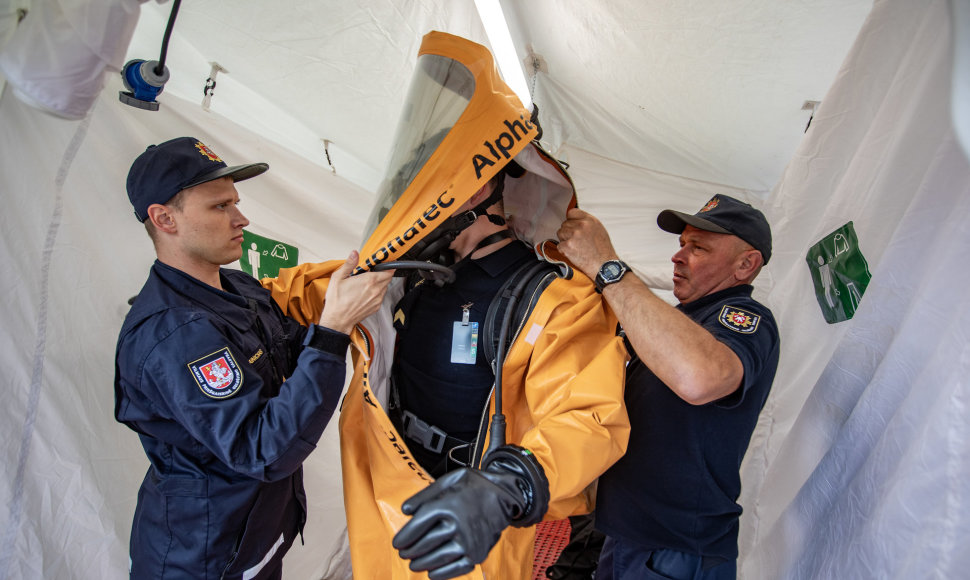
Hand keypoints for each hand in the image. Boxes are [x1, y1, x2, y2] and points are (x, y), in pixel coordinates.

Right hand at [318, 251, 393, 333]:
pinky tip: (366, 292)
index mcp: (368, 281)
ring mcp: (377, 300)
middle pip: (388, 279)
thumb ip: (349, 264)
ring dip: (380, 283)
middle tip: (373, 272)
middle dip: (383, 274)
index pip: (388, 271)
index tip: (384, 264)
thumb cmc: (337, 301)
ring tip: (368, 283)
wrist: (337, 320)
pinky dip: (377, 292)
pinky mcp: (376, 307)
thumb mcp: (338, 278)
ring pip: (385, 288)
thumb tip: (354, 254)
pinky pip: (381, 297)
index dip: (388, 266)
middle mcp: (376, 290)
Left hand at [392, 447, 547, 579]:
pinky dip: (441, 573)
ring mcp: (467, 541)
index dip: (403, 537)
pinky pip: (455, 568)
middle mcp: (456, 525)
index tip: (397, 544)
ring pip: (436, 558)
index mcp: (446, 505)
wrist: (504, 495)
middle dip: (410, 551)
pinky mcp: (477, 553)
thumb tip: (405, 511)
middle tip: (404, 553)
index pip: (416, 527)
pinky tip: (432, 573)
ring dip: (422, 564)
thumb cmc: (474, 486)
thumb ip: (424, 495)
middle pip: (423, 544)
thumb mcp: (448, 480)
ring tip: (415, 564)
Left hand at [556, 208, 619, 280]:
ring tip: (577, 247)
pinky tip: (574, 254)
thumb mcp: (599, 229)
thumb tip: (575, 220)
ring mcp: (574, 235)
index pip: (571, 213)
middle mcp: (581, 225)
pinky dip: (564, 251)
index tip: (573, 227)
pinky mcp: (567, 246)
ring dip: (565, 241)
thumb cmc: (603, 250)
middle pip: (564, 224)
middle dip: (568, 233)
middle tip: (577, 242)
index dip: (571, 221)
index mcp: (589, 220)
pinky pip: (559, 246)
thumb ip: (586, 223)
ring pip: (560, 234)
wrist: (604, 265)